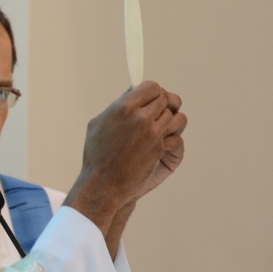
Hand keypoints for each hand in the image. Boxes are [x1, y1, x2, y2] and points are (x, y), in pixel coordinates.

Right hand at [65, 82, 186, 231]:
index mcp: (124, 107)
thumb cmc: (96, 154)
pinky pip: (176, 136)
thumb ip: (117, 106)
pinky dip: (171, 138)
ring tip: (162, 127)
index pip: (152, 87)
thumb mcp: (98, 124)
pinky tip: (162, 142)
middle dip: (164, 105)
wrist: (102, 184)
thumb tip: (132, 92)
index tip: (152, 97)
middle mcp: (140, 118)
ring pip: (176, 117)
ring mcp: (153, 134)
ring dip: (171, 121)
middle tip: (159, 112)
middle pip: (166, 99)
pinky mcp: (160, 149)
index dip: (154, 91)